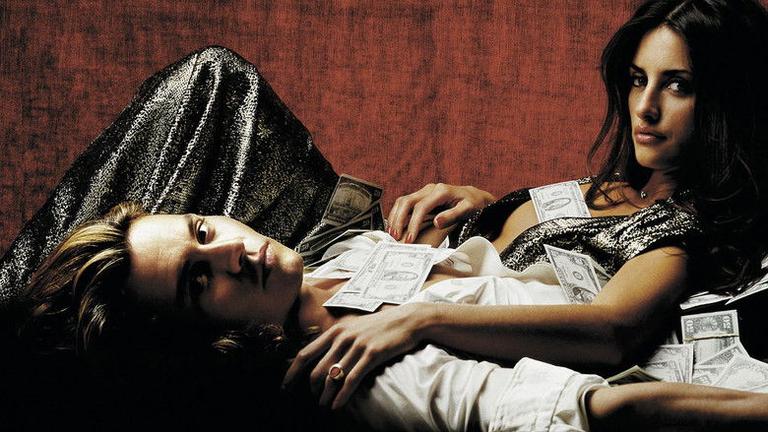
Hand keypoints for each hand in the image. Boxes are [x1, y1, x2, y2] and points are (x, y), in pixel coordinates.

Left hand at [282, 303, 427, 409]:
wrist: (408, 320)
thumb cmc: (380, 326)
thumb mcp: (354, 328)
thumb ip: (338, 340)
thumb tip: (323, 359)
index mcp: (335, 331)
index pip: (305, 353)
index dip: (292, 372)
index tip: (285, 387)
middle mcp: (343, 338)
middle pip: (317, 369)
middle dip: (312, 389)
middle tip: (313, 400)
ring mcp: (357, 346)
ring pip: (333, 377)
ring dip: (326, 396)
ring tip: (324, 406)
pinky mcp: (372, 355)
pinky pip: (352, 379)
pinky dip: (342, 396)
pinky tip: (337, 406)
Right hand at [387, 183, 495, 242]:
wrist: (474, 196)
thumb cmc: (473, 204)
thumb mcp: (468, 210)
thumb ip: (452, 215)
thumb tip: (436, 222)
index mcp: (441, 191)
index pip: (421, 207)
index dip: (413, 224)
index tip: (410, 239)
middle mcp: (430, 189)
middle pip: (407, 201)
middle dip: (398, 220)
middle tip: (394, 237)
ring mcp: (425, 191)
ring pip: (403, 201)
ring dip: (395, 217)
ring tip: (392, 234)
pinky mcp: (422, 196)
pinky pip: (405, 203)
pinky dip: (397, 214)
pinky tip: (395, 226)